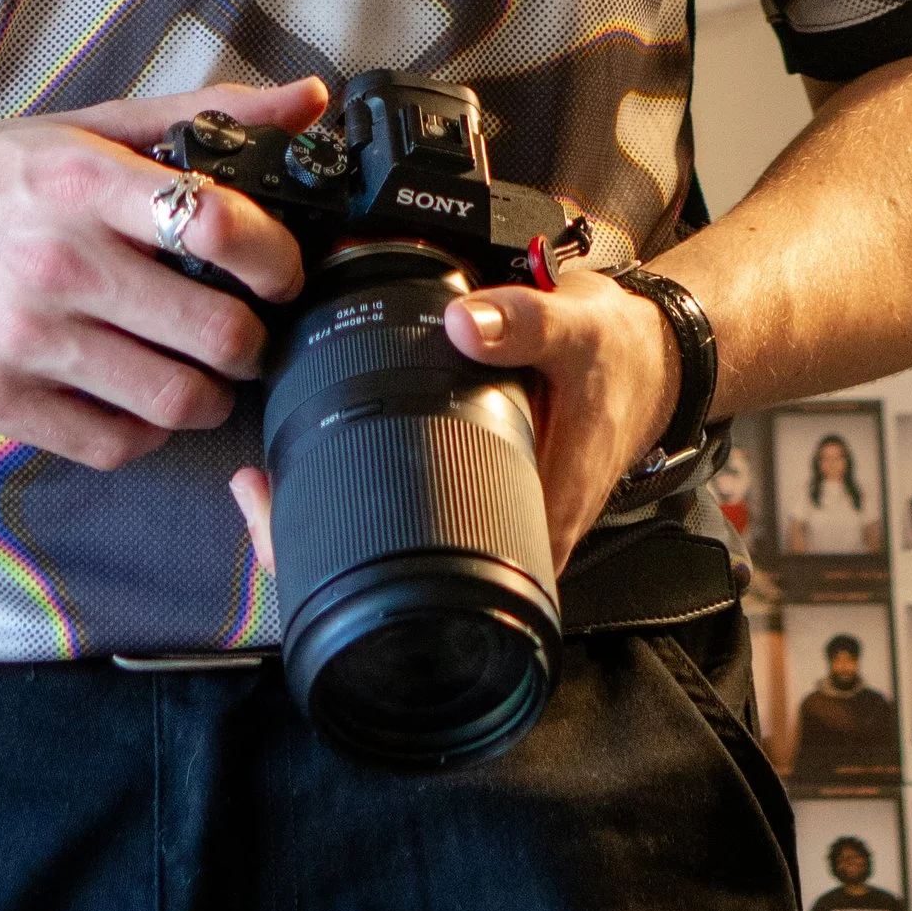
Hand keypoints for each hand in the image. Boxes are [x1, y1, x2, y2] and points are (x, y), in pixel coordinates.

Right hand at [0, 81, 325, 472]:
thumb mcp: (84, 127)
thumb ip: (201, 115)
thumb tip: (312, 100)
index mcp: (85, 180)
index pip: (219, 227)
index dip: (277, 260)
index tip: (281, 272)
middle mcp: (59, 260)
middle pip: (215, 334)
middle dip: (253, 342)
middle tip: (248, 333)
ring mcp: (25, 338)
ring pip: (172, 400)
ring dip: (210, 396)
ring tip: (203, 374)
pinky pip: (111, 444)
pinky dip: (146, 435)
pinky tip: (141, 402)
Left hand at [232, 260, 682, 581]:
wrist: (655, 358)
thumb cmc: (621, 360)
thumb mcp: (578, 328)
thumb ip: (523, 323)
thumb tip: (463, 323)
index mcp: (536, 519)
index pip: (434, 587)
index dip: (351, 577)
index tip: (288, 526)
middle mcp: (510, 534)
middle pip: (399, 582)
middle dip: (315, 550)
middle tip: (256, 493)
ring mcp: (492, 515)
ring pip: (396, 550)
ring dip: (327, 523)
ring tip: (265, 480)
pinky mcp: (478, 486)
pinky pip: (406, 509)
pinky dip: (355, 493)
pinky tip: (312, 464)